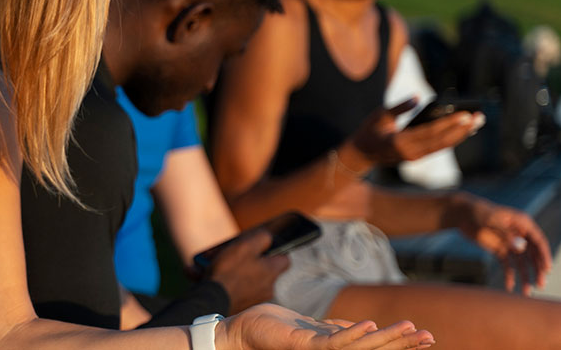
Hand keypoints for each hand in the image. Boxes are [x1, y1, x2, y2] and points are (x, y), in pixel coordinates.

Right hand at [206, 230, 288, 313]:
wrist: (212, 298)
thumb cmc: (229, 271)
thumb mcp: (245, 246)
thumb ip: (262, 238)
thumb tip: (268, 238)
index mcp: (272, 272)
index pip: (285, 259)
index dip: (275, 251)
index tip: (261, 248)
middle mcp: (269, 287)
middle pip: (265, 269)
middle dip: (253, 261)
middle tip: (236, 255)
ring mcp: (256, 298)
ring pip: (252, 279)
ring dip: (240, 271)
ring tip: (222, 266)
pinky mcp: (243, 305)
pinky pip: (241, 289)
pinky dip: (232, 282)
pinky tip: (218, 277)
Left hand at [215, 303, 434, 349]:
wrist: (241, 333)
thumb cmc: (275, 329)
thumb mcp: (314, 327)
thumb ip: (339, 329)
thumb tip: (366, 326)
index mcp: (337, 349)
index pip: (374, 347)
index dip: (400, 344)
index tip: (428, 337)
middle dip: (402, 344)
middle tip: (430, 336)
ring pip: (359, 349)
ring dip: (386, 338)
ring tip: (411, 328)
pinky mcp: (303, 346)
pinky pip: (331, 343)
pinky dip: (351, 334)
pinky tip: (368, 324)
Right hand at [349, 98, 482, 164]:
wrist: (361, 154)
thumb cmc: (370, 131)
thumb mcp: (380, 115)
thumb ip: (400, 107)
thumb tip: (418, 97)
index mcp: (400, 142)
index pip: (430, 132)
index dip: (449, 124)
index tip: (465, 115)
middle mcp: (410, 153)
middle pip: (442, 141)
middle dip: (462, 129)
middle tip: (479, 117)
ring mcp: (415, 156)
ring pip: (443, 146)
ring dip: (461, 134)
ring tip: (477, 122)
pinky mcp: (418, 156)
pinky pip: (438, 147)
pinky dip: (452, 138)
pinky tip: (464, 130)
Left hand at [448, 193, 552, 293]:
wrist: (461, 214)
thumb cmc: (478, 212)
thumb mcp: (492, 220)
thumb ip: (506, 234)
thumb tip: (521, 248)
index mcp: (522, 223)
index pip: (538, 241)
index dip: (544, 255)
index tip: (546, 269)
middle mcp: (519, 234)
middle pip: (533, 254)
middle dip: (537, 270)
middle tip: (540, 285)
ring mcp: (509, 243)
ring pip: (522, 262)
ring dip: (525, 276)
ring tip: (526, 293)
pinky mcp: (499, 249)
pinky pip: (507, 265)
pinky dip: (509, 275)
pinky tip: (509, 287)